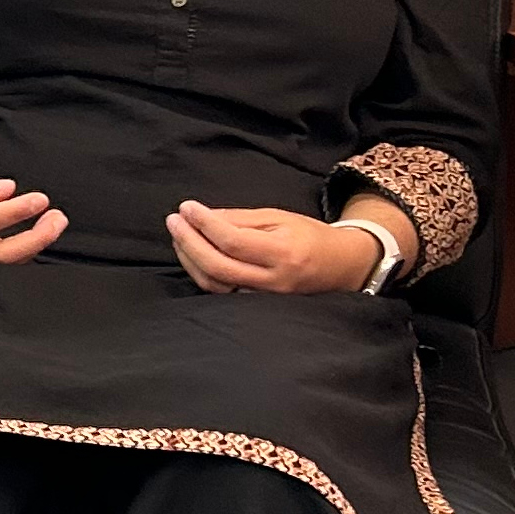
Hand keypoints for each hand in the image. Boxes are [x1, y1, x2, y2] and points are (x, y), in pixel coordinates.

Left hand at [164, 201, 381, 294]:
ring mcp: (264, 298)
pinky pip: (220, 291)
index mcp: (283, 253)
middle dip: (189, 242)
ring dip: (189, 258)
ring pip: (214, 283)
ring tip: (179, 234)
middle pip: (218, 266)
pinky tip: (192, 254)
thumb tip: (201, 216)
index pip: (233, 241)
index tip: (186, 207)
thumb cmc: (308, 236)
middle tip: (173, 221)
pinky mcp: (256, 306)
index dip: (204, 224)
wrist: (340, 267)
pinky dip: (201, 272)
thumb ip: (239, 219)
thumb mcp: (279, 218)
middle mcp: (274, 280)